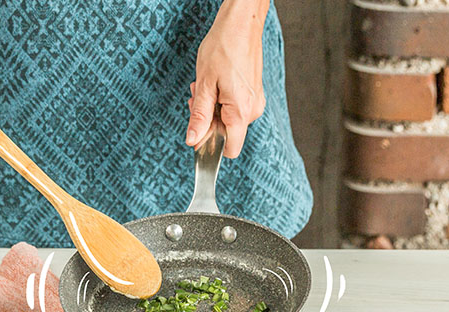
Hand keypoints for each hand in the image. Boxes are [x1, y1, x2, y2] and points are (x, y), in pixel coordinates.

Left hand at [187, 0, 268, 158]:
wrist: (241, 24)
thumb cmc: (224, 47)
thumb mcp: (204, 84)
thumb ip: (200, 116)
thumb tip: (193, 140)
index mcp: (241, 112)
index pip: (230, 150)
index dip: (211, 145)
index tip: (198, 130)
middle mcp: (252, 110)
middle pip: (226, 132)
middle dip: (207, 119)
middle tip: (198, 97)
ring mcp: (255, 102)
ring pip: (228, 119)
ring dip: (213, 107)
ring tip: (207, 85)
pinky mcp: (253, 94)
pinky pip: (234, 107)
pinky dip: (221, 100)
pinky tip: (216, 82)